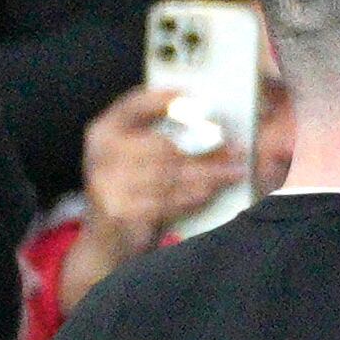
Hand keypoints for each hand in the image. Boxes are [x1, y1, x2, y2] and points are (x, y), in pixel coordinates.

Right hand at [66, 86, 244, 308]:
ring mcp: (108, 184)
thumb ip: (155, 138)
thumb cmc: (129, 195)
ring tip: (236, 171)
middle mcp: (101, 155)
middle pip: (165, 145)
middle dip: (207, 149)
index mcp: (103, 133)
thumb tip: (211, 124)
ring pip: (172, 174)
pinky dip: (196, 196)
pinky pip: (169, 199)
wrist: (104, 244)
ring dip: (210, 174)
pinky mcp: (121, 211)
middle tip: (238, 148)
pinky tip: (213, 192)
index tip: (195, 95)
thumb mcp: (131, 160)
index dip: (162, 98)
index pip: (132, 105)